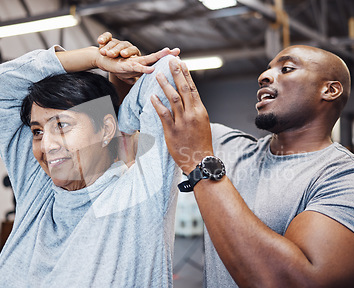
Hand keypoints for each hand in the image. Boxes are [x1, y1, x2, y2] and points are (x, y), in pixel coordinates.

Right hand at [96, 32, 179, 83]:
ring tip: (168, 52)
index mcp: (142, 64)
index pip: (156, 60)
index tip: (179, 56)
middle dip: (166, 53)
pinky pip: (136, 67)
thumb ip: (137, 76)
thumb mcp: (129, 74)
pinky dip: (144, 69)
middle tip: (177, 50)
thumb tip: (142, 84)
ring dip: (157, 56)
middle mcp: (139, 61)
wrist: (101, 59)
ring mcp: (133, 62)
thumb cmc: (115, 66)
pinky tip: (152, 69)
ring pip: (147, 59)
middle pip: (155, 56)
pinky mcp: (126, 66)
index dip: (166, 58)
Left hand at [150, 58, 213, 173]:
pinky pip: (164, 114)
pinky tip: (151, 96)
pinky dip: (157, 104)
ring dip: (165, 85)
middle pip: (183, 89)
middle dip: (177, 73)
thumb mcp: (202, 123)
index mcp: (200, 110)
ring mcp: (182, 122)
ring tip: (158, 75)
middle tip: (170, 60)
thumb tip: (189, 99)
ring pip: (173, 98)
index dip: (186, 75)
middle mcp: (192, 114)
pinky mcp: (172, 131)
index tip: (181, 63)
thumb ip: (195, 110)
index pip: (192, 88)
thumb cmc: (201, 143)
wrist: (200, 161)